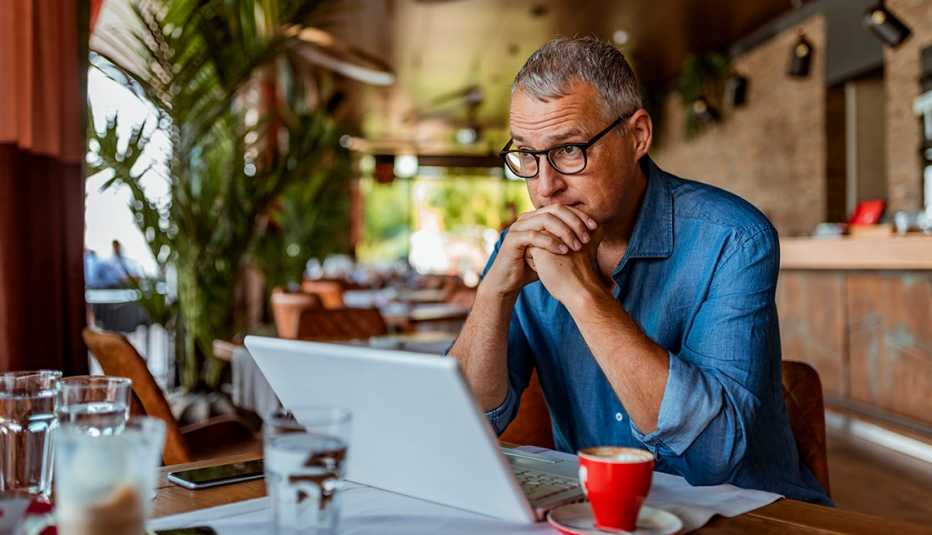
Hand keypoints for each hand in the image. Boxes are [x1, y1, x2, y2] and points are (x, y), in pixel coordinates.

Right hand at [481, 205, 597, 297]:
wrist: (508, 281)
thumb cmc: (532, 266)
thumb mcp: (554, 251)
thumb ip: (568, 241)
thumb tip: (594, 235)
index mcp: (537, 217)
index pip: (562, 208)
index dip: (579, 215)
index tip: (595, 227)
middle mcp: (527, 217)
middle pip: (555, 210)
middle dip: (574, 222)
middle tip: (587, 237)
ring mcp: (518, 227)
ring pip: (545, 220)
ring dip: (564, 231)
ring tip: (577, 245)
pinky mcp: (512, 240)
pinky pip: (534, 236)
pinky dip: (551, 242)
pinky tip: (563, 251)